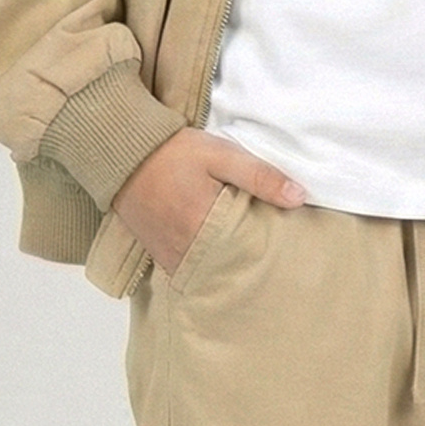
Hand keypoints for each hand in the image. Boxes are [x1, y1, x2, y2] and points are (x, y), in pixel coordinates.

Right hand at [111, 128, 306, 277]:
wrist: (125, 156)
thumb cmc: (175, 153)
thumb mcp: (221, 154)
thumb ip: (260, 176)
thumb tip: (299, 197)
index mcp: (206, 229)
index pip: (251, 252)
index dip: (269, 247)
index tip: (284, 242)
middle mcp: (187, 252)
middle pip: (232, 267)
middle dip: (251, 260)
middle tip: (270, 250)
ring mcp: (172, 259)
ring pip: (211, 272)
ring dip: (229, 264)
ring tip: (248, 250)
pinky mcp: (161, 257)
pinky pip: (191, 270)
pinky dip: (207, 264)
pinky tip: (220, 251)